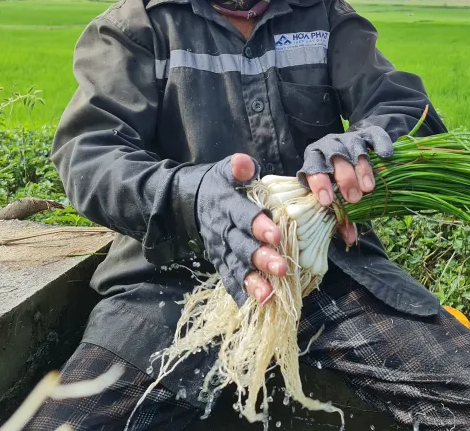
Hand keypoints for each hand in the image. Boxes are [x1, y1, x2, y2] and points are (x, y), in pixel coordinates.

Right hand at [195, 154, 287, 304]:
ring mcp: (220, 249)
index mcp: (226, 206)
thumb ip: (237, 168)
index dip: (259, 226)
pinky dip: (239, 292)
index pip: (243, 216)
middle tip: (282, 268)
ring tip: (269, 296)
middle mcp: (223, 230)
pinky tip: (254, 306)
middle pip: (242, 246)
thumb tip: (245, 164)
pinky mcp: (219, 261)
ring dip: (252, 282)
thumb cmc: (217, 186)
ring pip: (236, 267)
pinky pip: (228, 278)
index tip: (276, 235)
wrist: (187, 203)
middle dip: (261, 258)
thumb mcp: (223, 171)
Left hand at [299, 126, 393, 245]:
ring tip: (369, 188)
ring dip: (361, 169)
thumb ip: (342, 216)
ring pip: (354, 149)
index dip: (318, 183)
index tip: (328, 200)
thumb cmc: (341, 180)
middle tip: (354, 198)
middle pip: (334, 159)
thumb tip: (349, 239)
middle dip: (344, 179)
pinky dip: (380, 145)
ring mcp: (349, 138)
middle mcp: (329, 146)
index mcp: (315, 160)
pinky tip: (385, 157)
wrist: (354, 147)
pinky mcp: (367, 133)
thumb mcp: (337, 196)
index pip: (311, 168)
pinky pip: (374, 136)